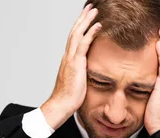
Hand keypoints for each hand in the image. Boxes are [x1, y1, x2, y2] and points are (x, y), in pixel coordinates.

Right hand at [41, 4, 101, 129]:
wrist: (61, 105)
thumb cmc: (69, 98)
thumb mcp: (77, 82)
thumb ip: (81, 74)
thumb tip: (88, 73)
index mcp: (68, 60)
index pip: (73, 39)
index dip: (80, 27)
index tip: (86, 19)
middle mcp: (67, 56)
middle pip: (74, 32)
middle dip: (82, 19)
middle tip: (90, 8)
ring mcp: (70, 58)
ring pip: (77, 33)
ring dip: (86, 20)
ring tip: (94, 10)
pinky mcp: (76, 63)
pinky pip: (84, 44)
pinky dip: (91, 33)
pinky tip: (98, 25)